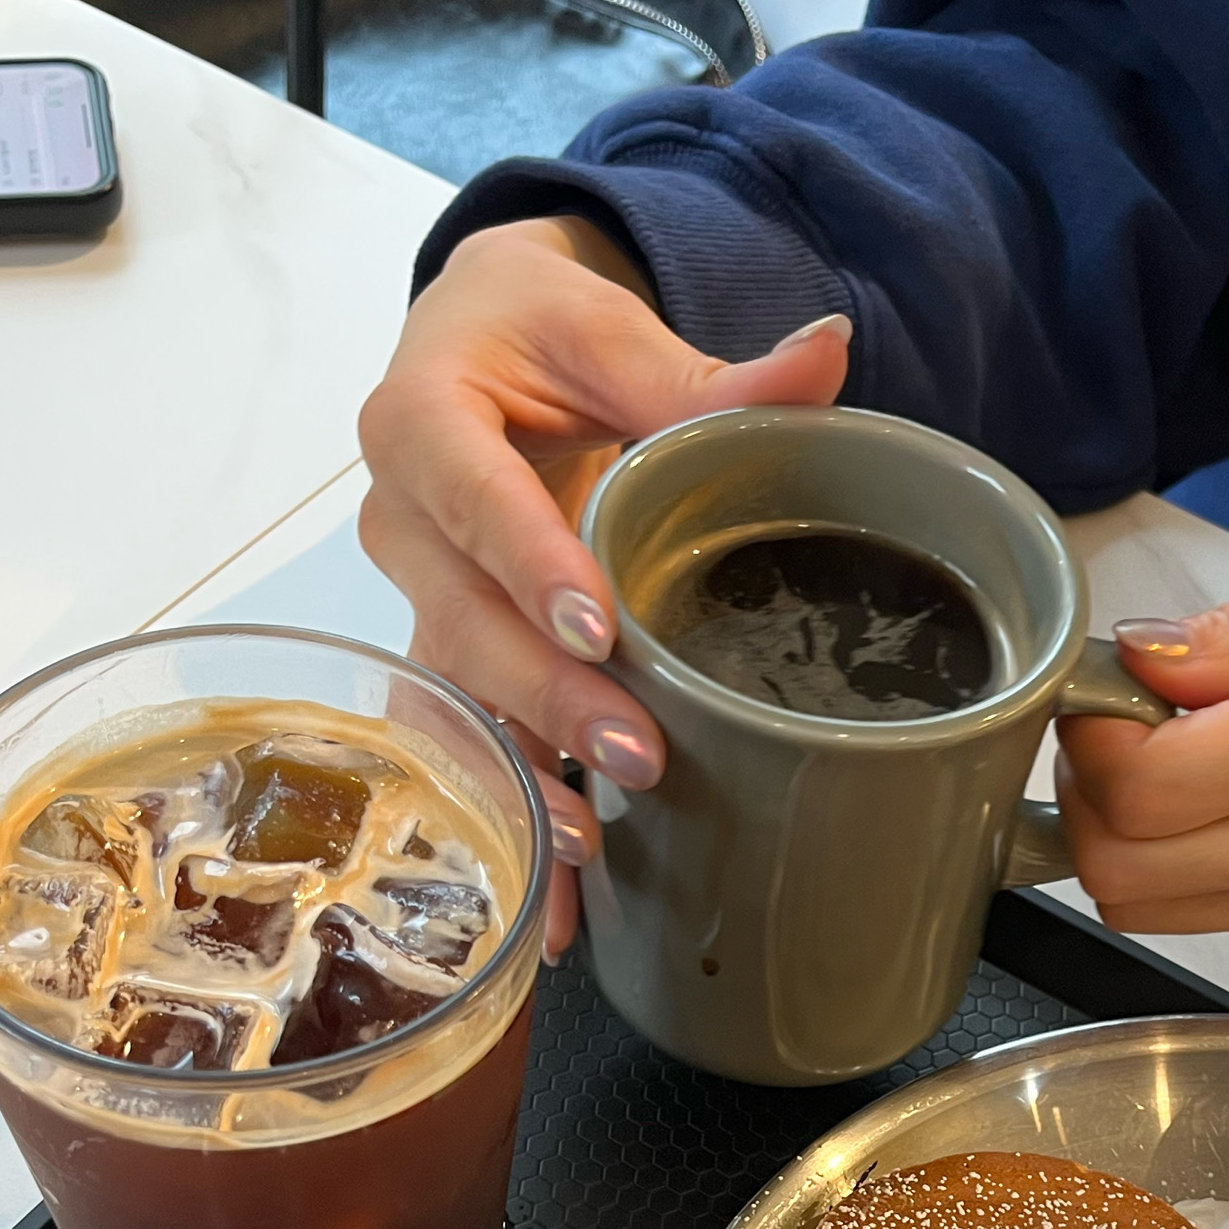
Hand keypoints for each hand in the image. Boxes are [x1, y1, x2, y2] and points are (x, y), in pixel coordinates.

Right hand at [358, 217, 851, 953]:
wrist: (474, 351)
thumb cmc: (534, 334)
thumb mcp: (608, 330)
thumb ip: (710, 371)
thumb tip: (827, 353)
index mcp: (420, 418)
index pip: (471, 495)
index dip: (530, 563)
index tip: (599, 624)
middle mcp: (401, 521)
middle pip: (465, 620)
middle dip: (548, 696)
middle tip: (633, 753)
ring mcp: (418, 602)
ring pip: (460, 699)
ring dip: (523, 778)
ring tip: (590, 849)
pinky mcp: (448, 658)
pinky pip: (472, 742)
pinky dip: (516, 814)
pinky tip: (558, 897)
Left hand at [1055, 515, 1228, 937]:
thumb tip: (1141, 661)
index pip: (1150, 786)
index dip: (1089, 739)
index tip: (1105, 686)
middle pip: (1126, 869)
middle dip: (1086, 794)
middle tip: (1115, 724)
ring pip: (1148, 906)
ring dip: (1119, 834)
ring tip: (1163, 757)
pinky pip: (1201, 913)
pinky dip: (1168, 861)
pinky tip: (1206, 795)